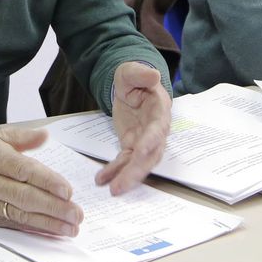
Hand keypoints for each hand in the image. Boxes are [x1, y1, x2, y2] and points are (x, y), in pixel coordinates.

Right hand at [0, 127, 81, 236]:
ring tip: (71, 227)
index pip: (23, 171)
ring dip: (49, 223)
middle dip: (53, 207)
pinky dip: (36, 228)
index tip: (67, 191)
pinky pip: (15, 224)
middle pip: (24, 197)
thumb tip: (45, 135)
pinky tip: (54, 230)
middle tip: (76, 213)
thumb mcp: (0, 136)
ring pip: (21, 214)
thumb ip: (24, 136)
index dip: (46, 181)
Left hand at [94, 62, 171, 195]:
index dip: (151, 140)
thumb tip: (153, 74)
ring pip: (139, 163)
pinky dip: (115, 171)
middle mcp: (156, 130)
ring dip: (127, 177)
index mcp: (159, 111)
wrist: (131, 86)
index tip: (141, 150)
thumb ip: (140, 73)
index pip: (158, 128)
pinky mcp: (132, 145)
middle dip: (137, 171)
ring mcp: (145, 140)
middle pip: (150, 154)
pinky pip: (125, 161)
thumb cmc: (134, 78)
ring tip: (113, 190)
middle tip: (121, 185)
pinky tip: (102, 180)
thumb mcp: (132, 71)